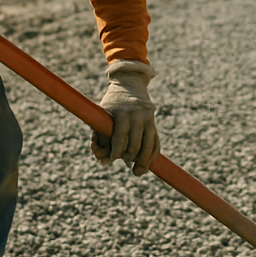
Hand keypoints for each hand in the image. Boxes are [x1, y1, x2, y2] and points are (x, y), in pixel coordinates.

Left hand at [91, 61, 158, 175]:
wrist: (130, 84)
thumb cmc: (110, 105)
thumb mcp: (101, 115)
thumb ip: (99, 138)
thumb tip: (104, 162)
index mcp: (122, 113)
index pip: (120, 137)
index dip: (116, 152)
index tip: (112, 160)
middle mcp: (137, 115)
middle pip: (136, 144)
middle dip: (129, 157)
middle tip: (124, 162)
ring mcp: (148, 118)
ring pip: (149, 146)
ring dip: (143, 162)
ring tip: (137, 172)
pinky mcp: (154, 122)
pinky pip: (156, 143)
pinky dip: (152, 155)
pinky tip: (147, 164)